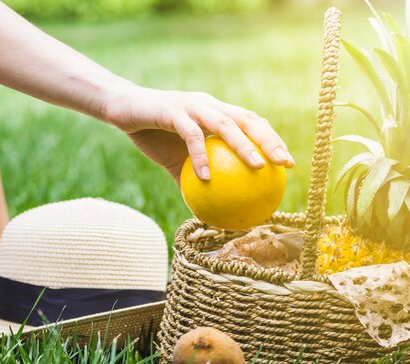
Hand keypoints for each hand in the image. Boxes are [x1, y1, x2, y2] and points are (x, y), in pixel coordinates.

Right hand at [101, 85, 294, 182]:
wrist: (121, 109)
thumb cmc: (152, 134)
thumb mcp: (176, 161)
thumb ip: (194, 180)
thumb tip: (209, 213)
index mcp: (215, 112)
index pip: (252, 123)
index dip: (273, 140)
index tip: (288, 164)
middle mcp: (209, 105)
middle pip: (247, 120)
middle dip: (269, 140)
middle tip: (284, 164)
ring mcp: (192, 105)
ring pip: (225, 124)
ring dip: (244, 145)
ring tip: (258, 167)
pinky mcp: (172, 111)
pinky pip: (191, 136)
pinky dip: (200, 156)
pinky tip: (207, 178)